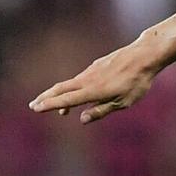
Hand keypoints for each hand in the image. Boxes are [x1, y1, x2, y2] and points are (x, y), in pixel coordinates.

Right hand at [29, 42, 162, 123]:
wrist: (143, 56)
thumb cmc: (136, 82)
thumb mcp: (122, 102)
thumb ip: (101, 111)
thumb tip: (81, 119)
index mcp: (92, 91)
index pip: (66, 100)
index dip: (49, 105)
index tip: (35, 109)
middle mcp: (87, 80)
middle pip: (60, 89)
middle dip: (46, 98)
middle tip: (33, 105)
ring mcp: (91, 71)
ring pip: (69, 83)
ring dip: (58, 93)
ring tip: (51, 102)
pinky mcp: (96, 66)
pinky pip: (80, 78)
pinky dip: (72, 86)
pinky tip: (75, 91)